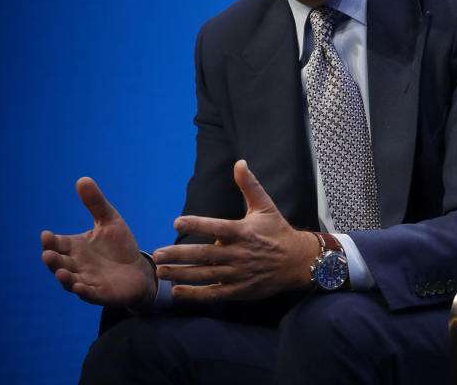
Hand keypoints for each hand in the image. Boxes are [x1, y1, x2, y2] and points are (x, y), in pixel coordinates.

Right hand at [41, 177, 156, 307]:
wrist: (138, 269)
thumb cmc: (119, 246)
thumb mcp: (110, 220)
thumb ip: (96, 203)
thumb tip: (82, 179)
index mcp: (75, 247)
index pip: (57, 243)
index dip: (50, 241)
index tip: (46, 235)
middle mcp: (76, 265)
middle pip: (58, 263)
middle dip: (52, 260)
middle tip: (47, 254)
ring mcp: (86, 280)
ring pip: (69, 281)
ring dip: (64, 278)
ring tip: (61, 273)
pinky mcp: (100, 294)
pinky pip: (88, 294)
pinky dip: (82, 292)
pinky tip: (79, 287)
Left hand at [152, 160, 319, 301]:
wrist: (299, 262)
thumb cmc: (278, 231)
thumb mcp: (266, 206)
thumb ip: (249, 186)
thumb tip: (240, 162)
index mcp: (243, 232)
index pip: (217, 228)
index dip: (197, 224)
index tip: (176, 222)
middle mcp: (239, 254)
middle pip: (205, 255)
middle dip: (179, 255)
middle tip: (157, 255)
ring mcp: (239, 274)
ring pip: (206, 275)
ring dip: (182, 274)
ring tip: (160, 272)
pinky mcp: (240, 290)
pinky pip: (215, 294)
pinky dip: (196, 295)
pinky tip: (177, 292)